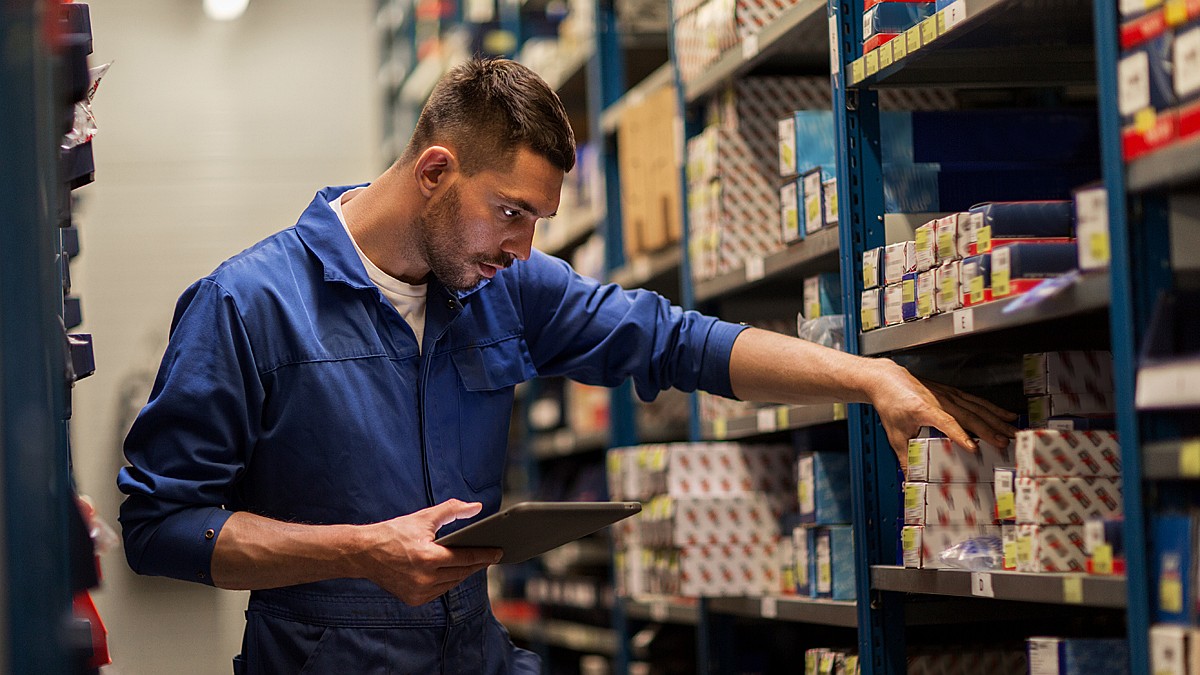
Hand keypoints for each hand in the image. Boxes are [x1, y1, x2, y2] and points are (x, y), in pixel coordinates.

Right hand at [353, 499, 501, 604]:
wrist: (363, 553)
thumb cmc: (393, 532)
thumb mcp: (423, 517)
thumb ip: (452, 510)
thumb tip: (476, 507)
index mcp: (428, 558)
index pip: (465, 558)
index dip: (485, 555)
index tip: (499, 552)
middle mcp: (424, 579)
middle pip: (462, 572)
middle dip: (477, 564)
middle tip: (491, 556)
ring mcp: (418, 592)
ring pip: (452, 583)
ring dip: (464, 573)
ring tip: (475, 562)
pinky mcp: (413, 599)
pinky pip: (439, 591)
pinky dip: (447, 581)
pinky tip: (454, 572)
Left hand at [867, 359, 1017, 467]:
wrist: (887, 380)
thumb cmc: (890, 404)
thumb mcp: (894, 434)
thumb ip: (904, 457)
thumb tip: (910, 478)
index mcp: (923, 409)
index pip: (946, 423)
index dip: (960, 436)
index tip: (973, 448)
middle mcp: (939, 400)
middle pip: (968, 416)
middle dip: (988, 430)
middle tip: (1004, 443)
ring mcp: (948, 395)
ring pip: (977, 408)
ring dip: (997, 420)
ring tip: (1012, 432)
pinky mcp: (953, 393)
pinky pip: (977, 401)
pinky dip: (994, 409)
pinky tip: (1007, 416)